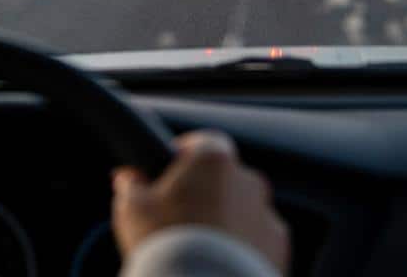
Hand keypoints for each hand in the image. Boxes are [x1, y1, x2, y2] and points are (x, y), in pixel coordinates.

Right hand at [111, 131, 288, 272]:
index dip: (182, 157)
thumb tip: (128, 178)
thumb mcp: (132, 209)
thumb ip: (131, 185)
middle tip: (179, 218)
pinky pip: (258, 241)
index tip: (168, 173)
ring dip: (225, 222)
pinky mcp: (278, 249)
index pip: (202, 143)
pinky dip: (242, 249)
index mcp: (214, 159)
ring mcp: (268, 215)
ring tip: (198, 248)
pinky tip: (216, 263)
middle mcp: (249, 180)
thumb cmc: (168, 243)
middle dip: (204, 194)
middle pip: (223, 179)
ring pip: (243, 211)